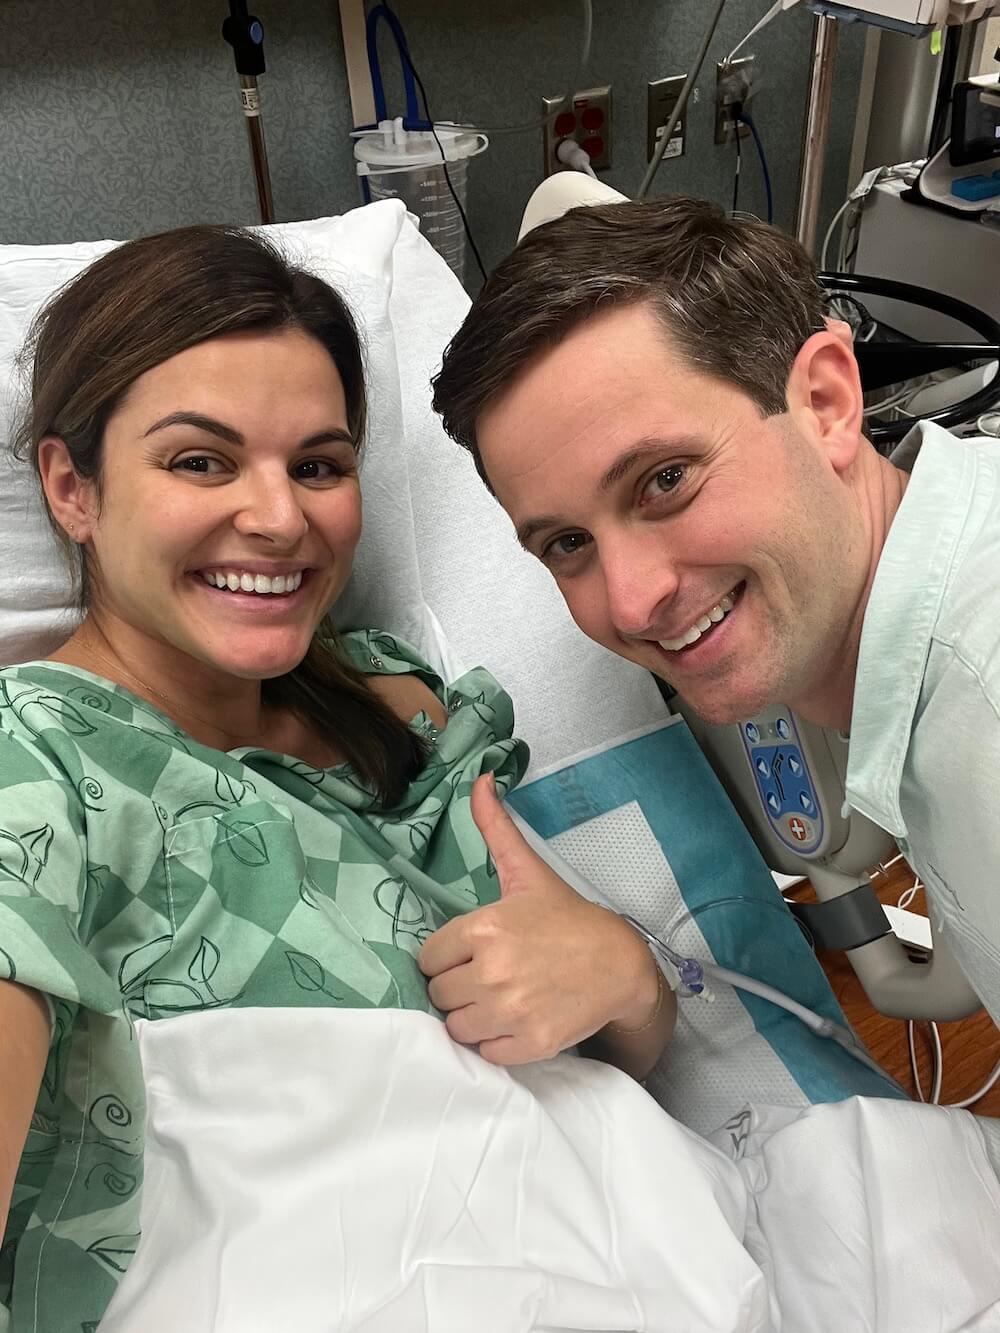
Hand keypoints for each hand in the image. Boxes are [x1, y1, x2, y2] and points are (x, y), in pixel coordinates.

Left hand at [417, 773, 660, 1065]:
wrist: (620, 965)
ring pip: (456, 1026)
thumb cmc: (567, 919)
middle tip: (489, 975)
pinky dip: (495, 1042)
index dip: (447, 955)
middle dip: (459, 985)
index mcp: (484, 928)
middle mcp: (492, 971)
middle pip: (439, 993)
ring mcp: (510, 1011)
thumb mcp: (527, 872)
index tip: (471, 951)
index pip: (428, 957)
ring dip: (473, 1016)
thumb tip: (480, 779)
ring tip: (500, 998)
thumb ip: (496, 827)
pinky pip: (484, 1052)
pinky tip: (514, 1019)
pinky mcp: (528, 1044)